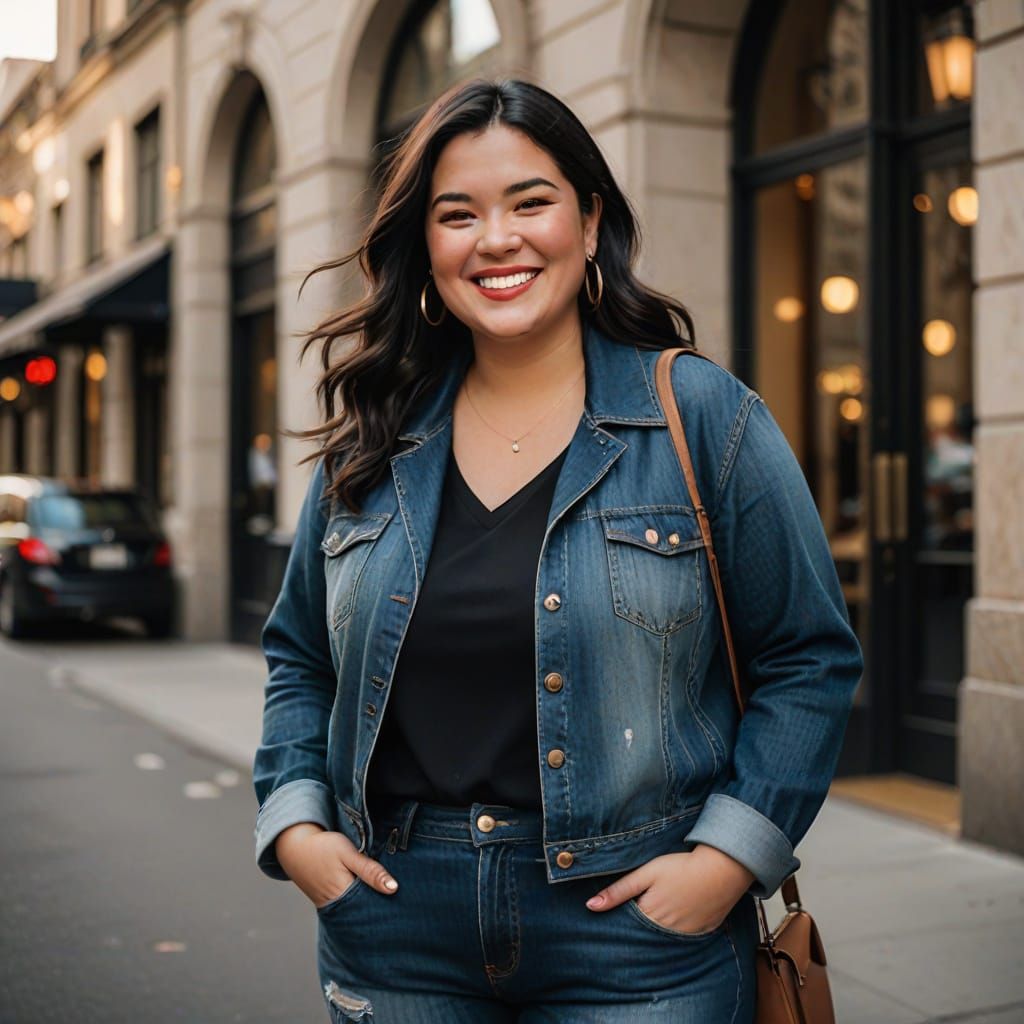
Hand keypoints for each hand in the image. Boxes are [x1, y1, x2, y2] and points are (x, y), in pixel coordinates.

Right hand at [275, 823, 398, 908]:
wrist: (294, 847)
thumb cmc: (323, 847)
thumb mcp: (348, 853)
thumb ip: (370, 871)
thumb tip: (393, 888)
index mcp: (344, 894)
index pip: (373, 909)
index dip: (390, 908)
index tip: (408, 908)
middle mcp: (338, 905)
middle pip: (366, 914)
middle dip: (383, 913)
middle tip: (406, 911)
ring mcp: (332, 906)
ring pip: (357, 912)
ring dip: (372, 908)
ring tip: (394, 908)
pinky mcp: (329, 902)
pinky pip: (349, 908)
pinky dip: (361, 905)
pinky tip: (374, 901)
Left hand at [585, 844, 754, 934]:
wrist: (722, 869)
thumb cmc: (681, 867)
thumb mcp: (646, 873)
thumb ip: (619, 891)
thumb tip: (591, 906)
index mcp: (650, 916)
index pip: (627, 925)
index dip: (620, 918)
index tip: (615, 912)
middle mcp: (666, 931)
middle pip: (644, 934)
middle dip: (636, 928)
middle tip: (641, 907)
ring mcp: (686, 934)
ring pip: (663, 938)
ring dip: (657, 930)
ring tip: (660, 910)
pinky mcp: (702, 932)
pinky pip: (684, 938)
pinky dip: (677, 931)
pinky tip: (678, 915)